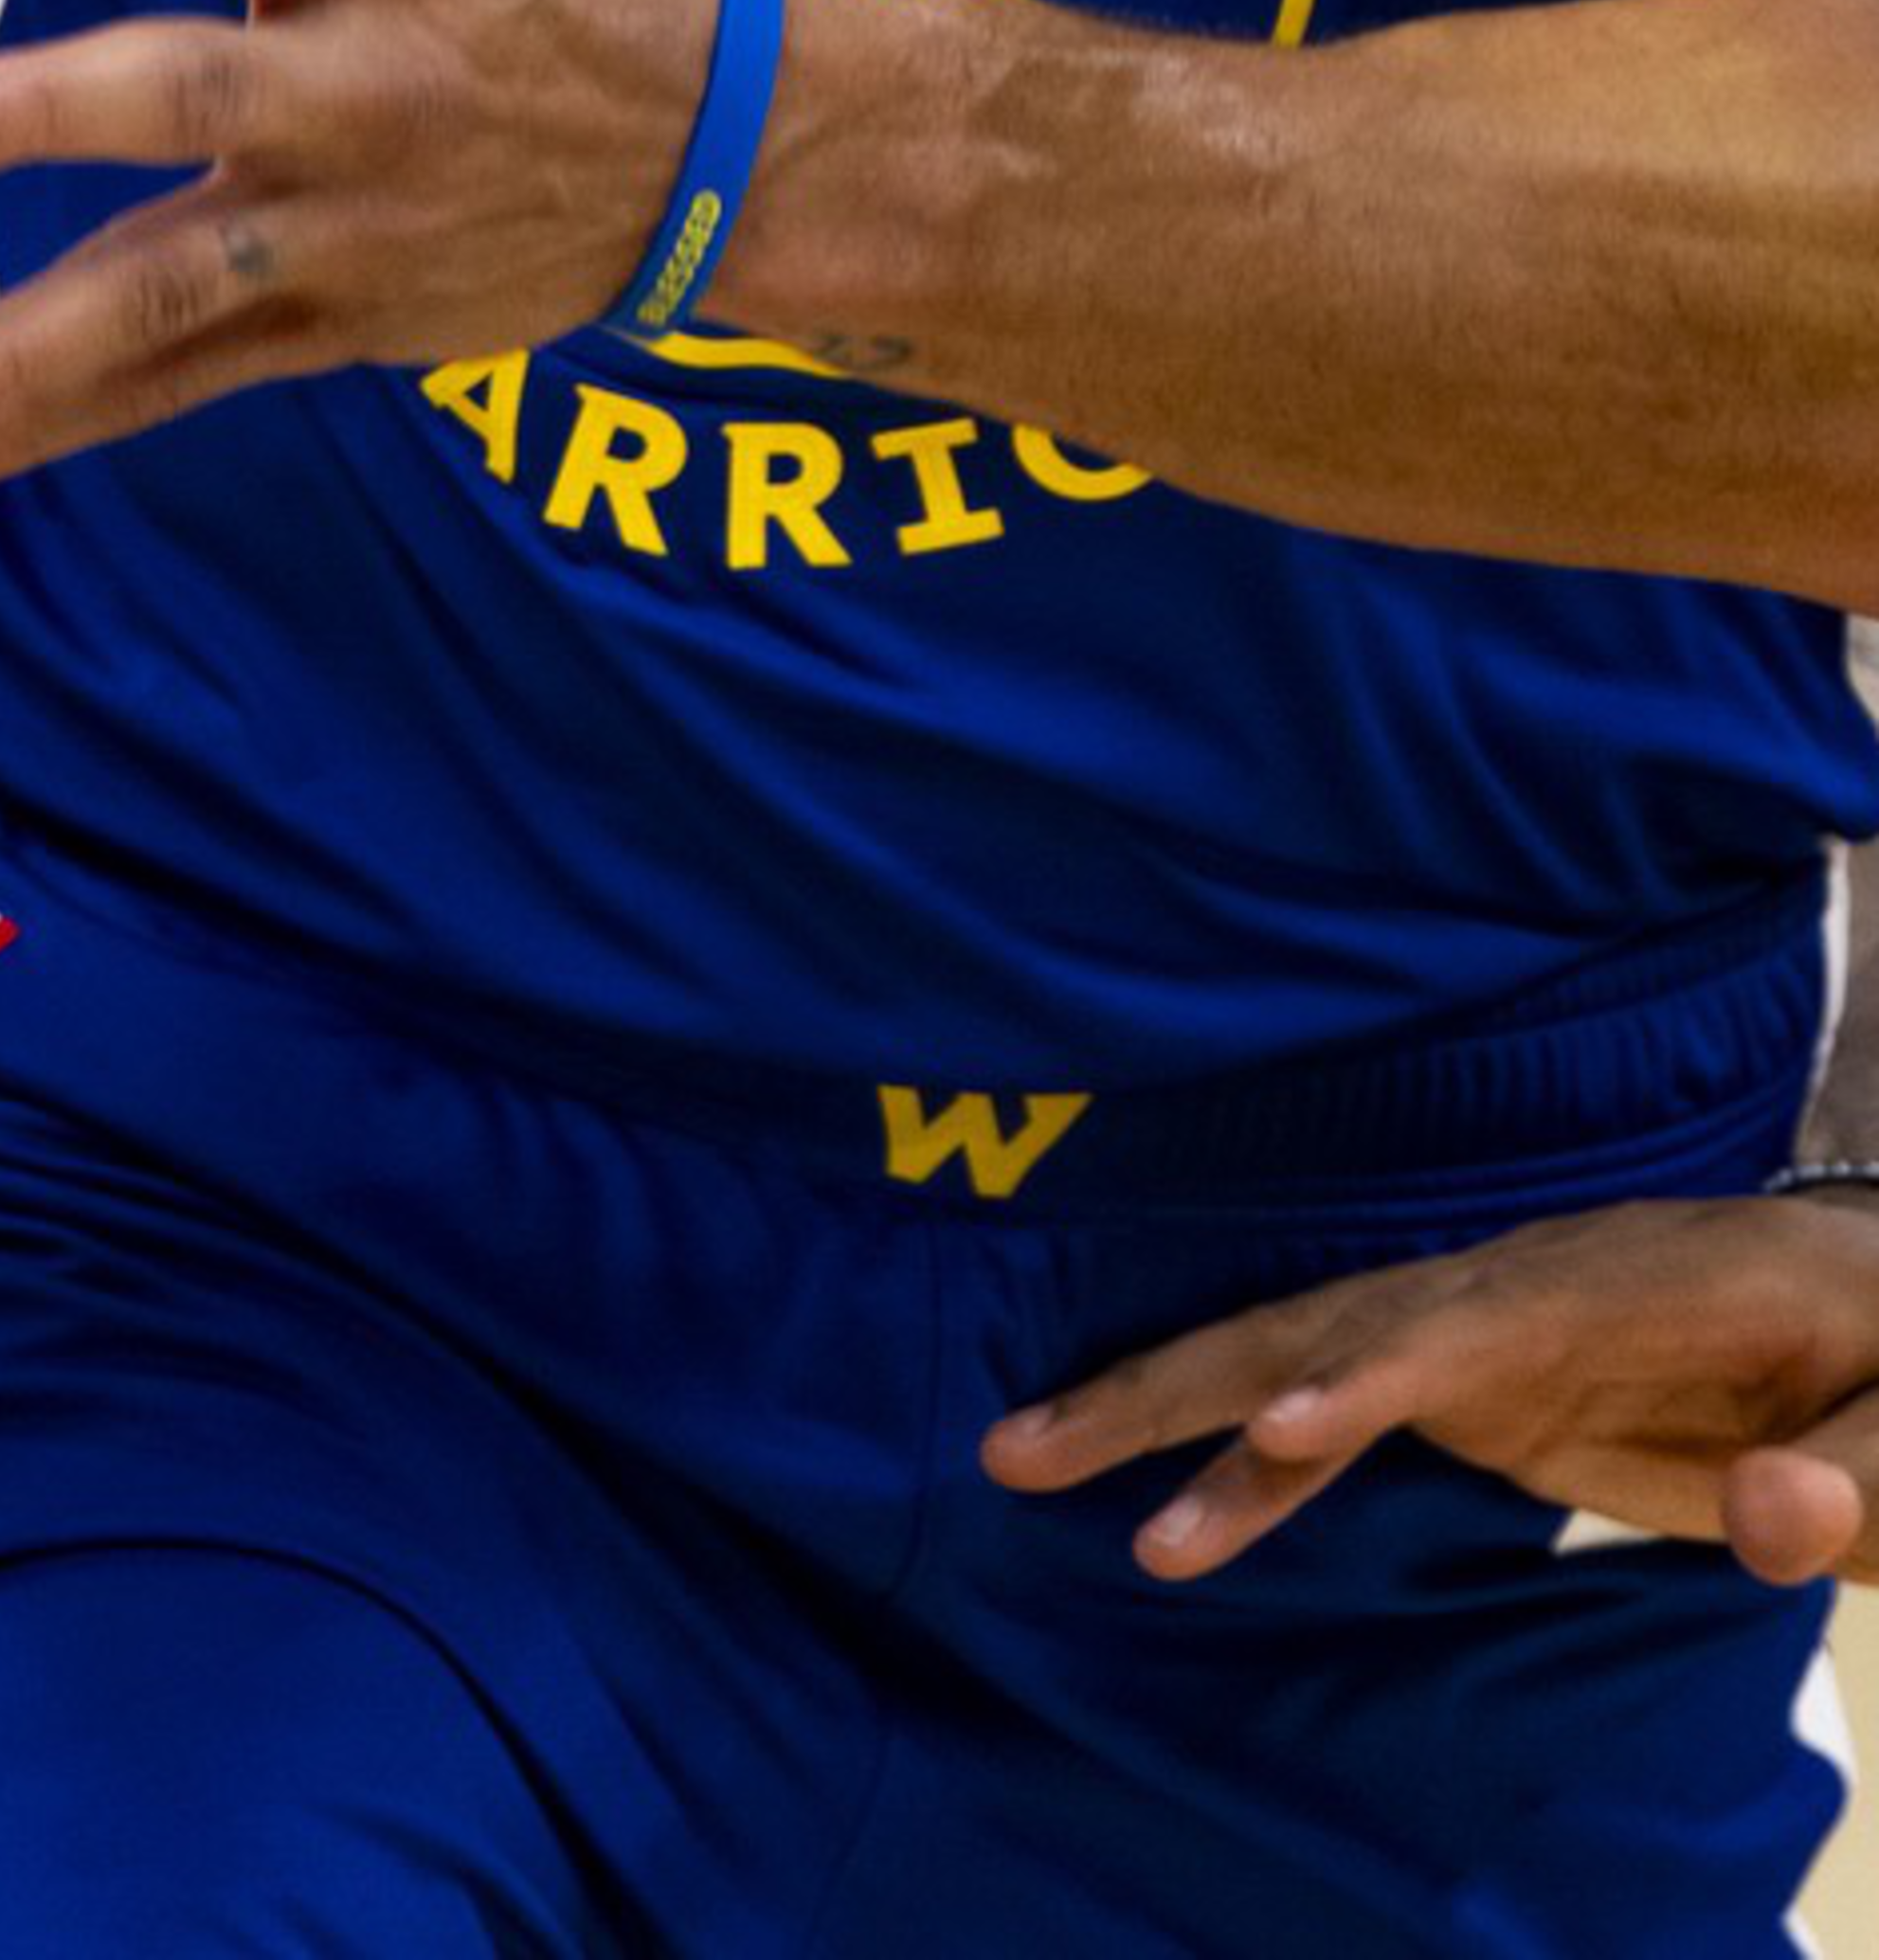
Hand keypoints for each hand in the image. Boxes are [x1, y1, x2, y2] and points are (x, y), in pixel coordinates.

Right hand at [981, 1192, 1878, 1584]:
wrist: (1866, 1300)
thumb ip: (1856, 1477)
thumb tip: (1762, 1531)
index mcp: (1634, 1287)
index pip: (1479, 1322)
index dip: (1377, 1366)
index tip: (1279, 1418)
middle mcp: (1523, 1286)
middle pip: (1331, 1323)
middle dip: (1183, 1380)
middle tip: (1036, 1443)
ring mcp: (1483, 1325)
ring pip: (1292, 1352)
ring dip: (1163, 1408)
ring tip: (1023, 1460)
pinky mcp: (1472, 1380)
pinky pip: (1325, 1415)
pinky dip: (1241, 1468)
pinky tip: (1165, 1531)